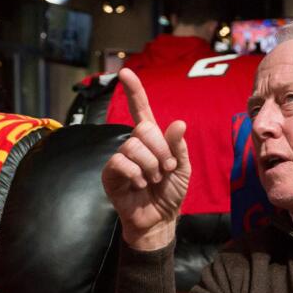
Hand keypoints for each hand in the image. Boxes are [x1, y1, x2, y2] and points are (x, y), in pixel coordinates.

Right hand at [101, 68, 191, 250]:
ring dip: (150, 167)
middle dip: (161, 151)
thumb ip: (178, 146)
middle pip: (143, 128)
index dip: (134, 91)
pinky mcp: (110, 174)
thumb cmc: (170, 193)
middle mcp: (134, 144)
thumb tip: (178, 124)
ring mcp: (120, 158)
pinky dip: (136, 175)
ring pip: (133, 147)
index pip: (141, 109)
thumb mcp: (182, 168)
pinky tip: (140, 185)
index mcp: (152, 139)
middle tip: (165, 170)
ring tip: (152, 181)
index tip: (125, 73)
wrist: (160, 219)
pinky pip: (121, 163)